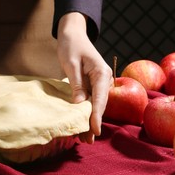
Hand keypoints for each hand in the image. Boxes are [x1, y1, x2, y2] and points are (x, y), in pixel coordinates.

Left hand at [57, 12, 112, 143]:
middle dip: (93, 122)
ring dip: (89, 120)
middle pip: (99, 105)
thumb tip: (79, 104)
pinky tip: (80, 123)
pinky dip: (84, 112)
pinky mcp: (90, 84)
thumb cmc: (71, 45)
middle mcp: (103, 80)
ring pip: (94, 105)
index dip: (96, 116)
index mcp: (102, 73)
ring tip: (83, 138)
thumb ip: (76, 84)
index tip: (93, 130)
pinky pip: (89, 100)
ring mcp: (97, 83)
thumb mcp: (71, 64)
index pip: (100, 98)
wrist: (72, 34)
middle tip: (87, 140)